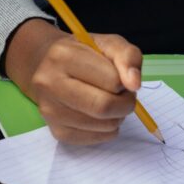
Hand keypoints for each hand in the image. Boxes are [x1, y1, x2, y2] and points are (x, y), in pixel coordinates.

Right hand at [4, 18, 142, 144]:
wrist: (52, 68)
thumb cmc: (85, 55)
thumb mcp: (110, 44)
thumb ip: (128, 57)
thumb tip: (134, 84)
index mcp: (63, 56)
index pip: (112, 81)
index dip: (125, 82)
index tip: (121, 79)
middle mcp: (49, 83)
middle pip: (104, 107)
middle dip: (125, 104)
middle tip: (124, 96)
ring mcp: (50, 111)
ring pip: (103, 125)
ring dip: (118, 117)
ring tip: (110, 102)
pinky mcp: (57, 132)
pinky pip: (96, 138)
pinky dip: (108, 130)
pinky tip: (101, 116)